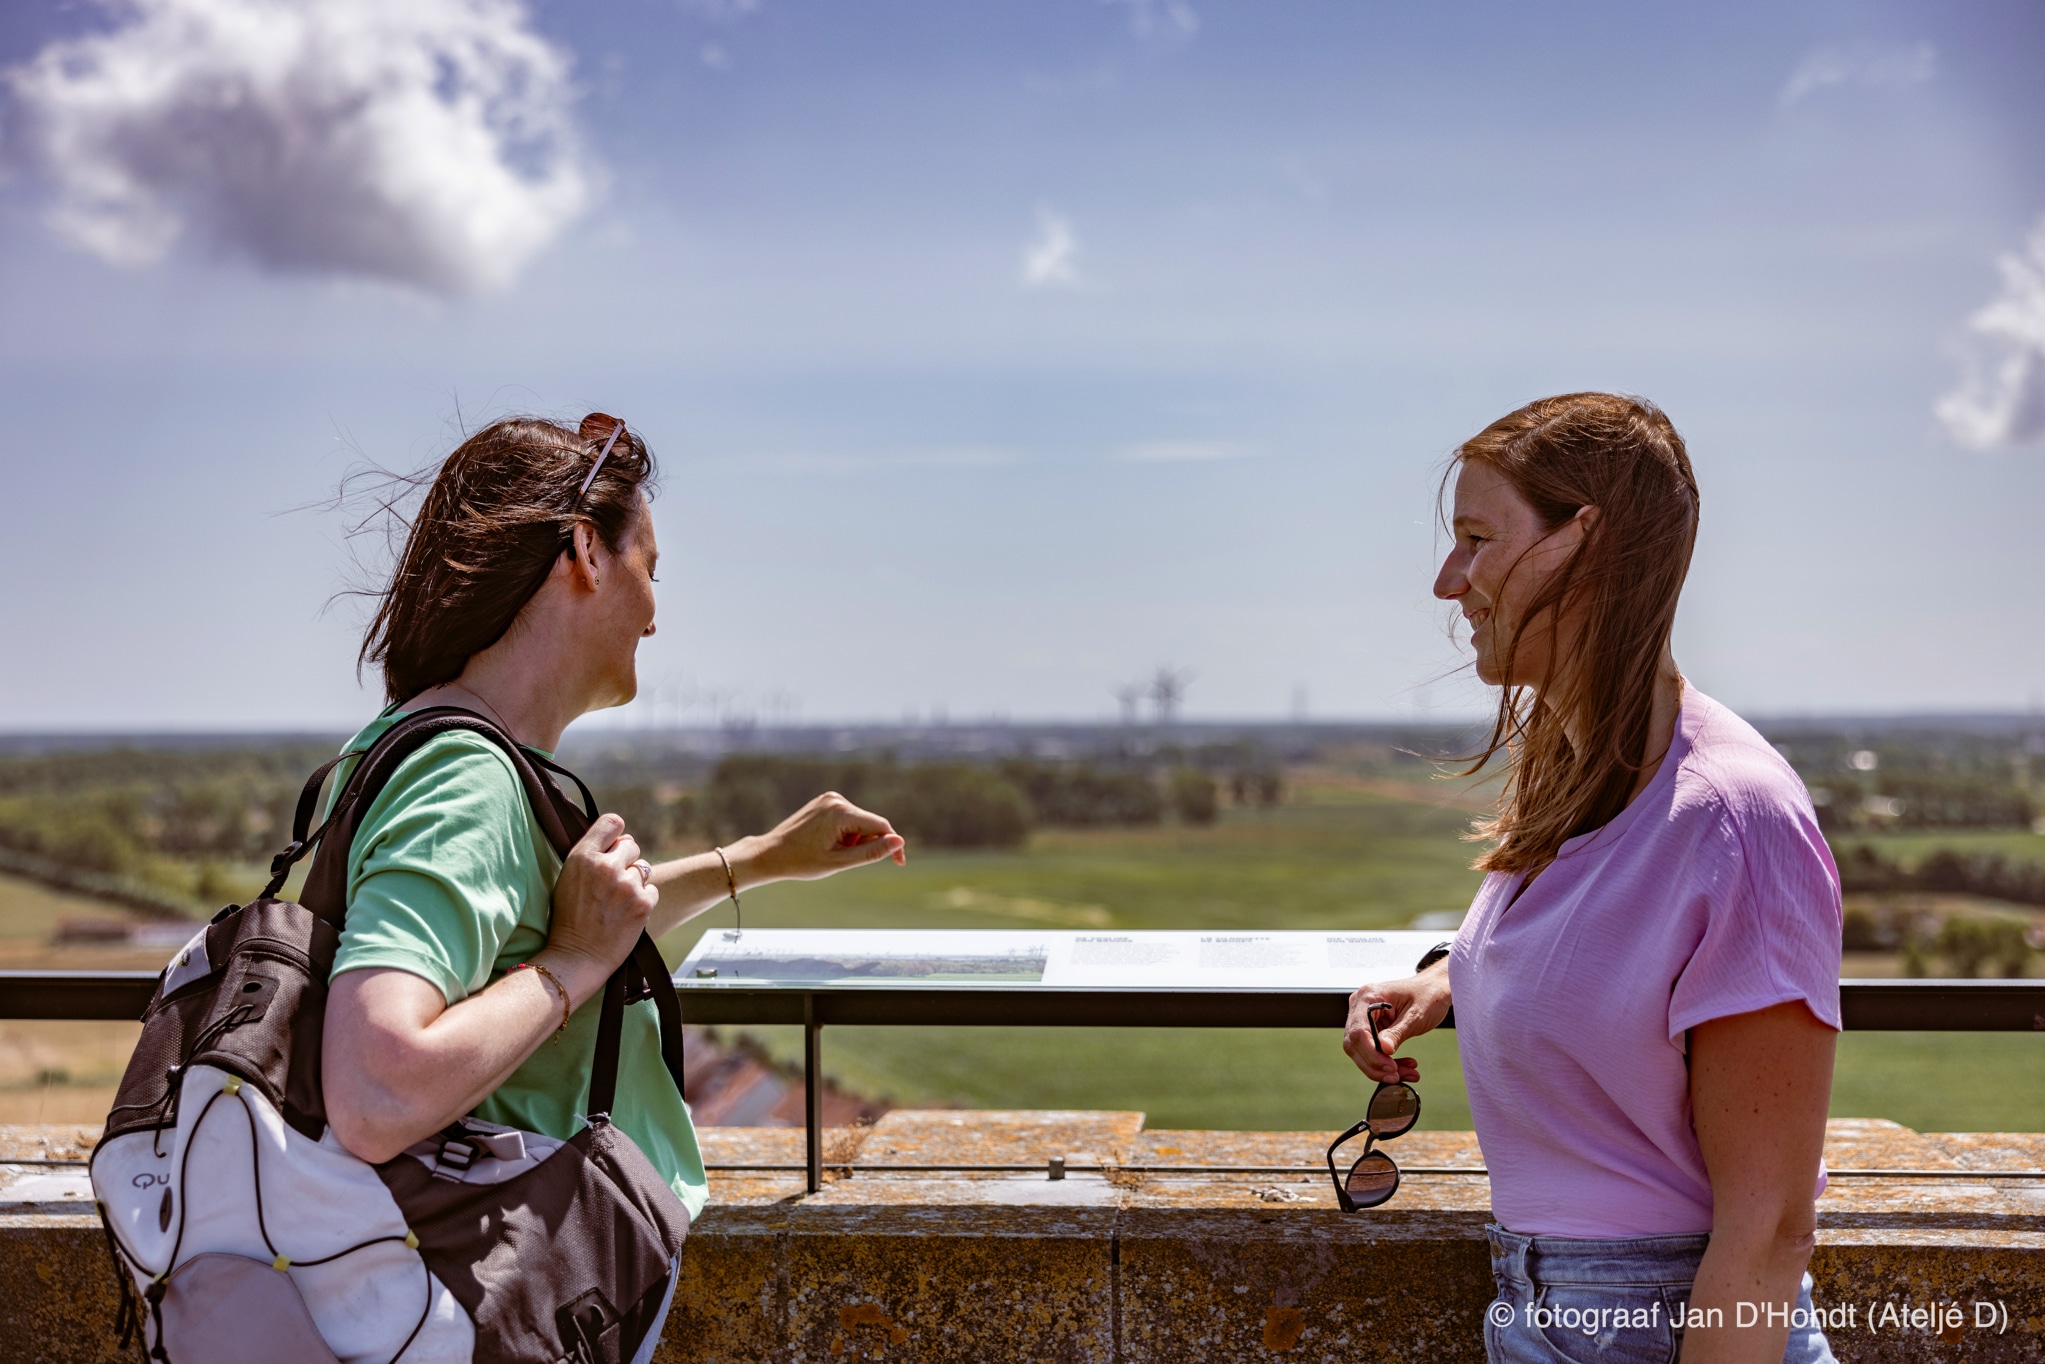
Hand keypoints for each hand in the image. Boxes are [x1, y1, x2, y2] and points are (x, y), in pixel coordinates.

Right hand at [543, 813, 658, 999]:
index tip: (613, 847)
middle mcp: (605, 866)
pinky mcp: (643, 903)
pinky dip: (644, 900)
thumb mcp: (569, 878)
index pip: (612, 822)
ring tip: (616, 903)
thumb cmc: (570, 918)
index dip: (615, 835)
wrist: (577, 956)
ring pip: (643, 869)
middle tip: (612, 885)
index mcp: (583, 856)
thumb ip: (593, 855)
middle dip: (626, 861)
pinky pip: (652, 890)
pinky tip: (626, 914)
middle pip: (632, 846)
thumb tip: (626, 838)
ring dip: (635, 882)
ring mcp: (626, 884)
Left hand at [733, 791, 905, 884]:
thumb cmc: (802, 862)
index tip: (900, 863)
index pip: (881, 827)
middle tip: (844, 860)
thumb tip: (899, 842)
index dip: (892, 845)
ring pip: (859, 822)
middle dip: (866, 844)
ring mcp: (829, 798)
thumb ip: (872, 852)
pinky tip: (827, 843)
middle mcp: (837, 799)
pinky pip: (847, 819)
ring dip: (854, 840)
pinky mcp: (824, 801)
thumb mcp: (840, 862)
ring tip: (832, 852)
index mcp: (841, 812)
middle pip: (870, 824)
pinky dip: (845, 833)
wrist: (770, 854)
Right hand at [1343, 967, 1450, 1084]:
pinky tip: (1403, 1067)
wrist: (1435, 989)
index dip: (1371, 1054)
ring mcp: (1363, 1017)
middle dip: (1375, 1065)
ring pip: (1361, 1051)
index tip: (1390, 1068)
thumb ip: (1397, 1033)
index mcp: (1368, 997)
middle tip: (1396, 1077)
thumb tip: (1384, 1050)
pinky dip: (1386, 1062)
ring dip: (1381, 1067)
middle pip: (1354, 1044)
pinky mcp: (1371, 1027)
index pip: (1358, 1031)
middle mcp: (1360, 1005)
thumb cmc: (1428, 995)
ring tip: (1407, 1074)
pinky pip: (1372, 1050)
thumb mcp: (1416, 1015)